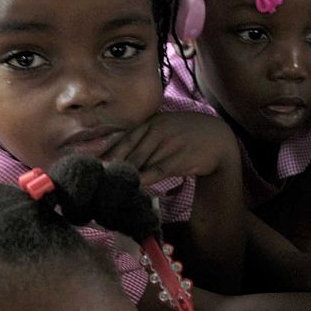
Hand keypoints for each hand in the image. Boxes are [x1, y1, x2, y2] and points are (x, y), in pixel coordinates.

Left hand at [103, 111, 237, 184]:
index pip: (123, 139)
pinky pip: (156, 171)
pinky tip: (132, 187)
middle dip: (111, 167)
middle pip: (128, 152)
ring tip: (109, 187)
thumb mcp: (164, 129)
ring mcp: (167, 144)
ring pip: (139, 162)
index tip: (91, 165)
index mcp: (151, 122)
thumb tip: (117, 155)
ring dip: (124, 175)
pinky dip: (143, 179)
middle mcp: (157, 131)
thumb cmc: (186, 135)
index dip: (106, 153)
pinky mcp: (178, 159)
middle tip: (95, 180)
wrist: (218, 139)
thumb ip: (143, 139)